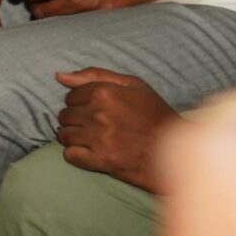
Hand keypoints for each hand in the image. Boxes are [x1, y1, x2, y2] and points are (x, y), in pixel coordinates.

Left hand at [54, 67, 179, 190]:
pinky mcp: (101, 161)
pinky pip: (70, 155)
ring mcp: (99, 138)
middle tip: (94, 125)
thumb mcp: (133, 85)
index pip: (70, 96)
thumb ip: (95, 75)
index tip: (93, 110)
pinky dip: (76, 154)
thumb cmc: (155, 114)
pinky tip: (90, 152)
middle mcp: (98, 114)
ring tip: (92, 139)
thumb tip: (59, 76)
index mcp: (104, 93)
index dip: (80, 103)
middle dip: (76, 119)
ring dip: (74, 137)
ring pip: (64, 135)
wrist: (176, 149)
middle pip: (65, 115)